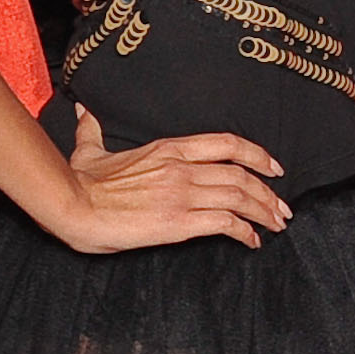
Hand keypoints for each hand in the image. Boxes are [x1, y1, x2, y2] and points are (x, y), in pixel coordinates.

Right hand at [57, 107, 287, 251]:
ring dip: (264, 212)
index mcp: (168, 149)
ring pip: (240, 197)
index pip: (227, 144)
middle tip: (282, 208)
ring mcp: (182, 194)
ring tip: (276, 225)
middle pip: (242, 174)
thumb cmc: (79, 182)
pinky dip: (245, 233)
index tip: (274, 168)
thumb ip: (92, 130)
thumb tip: (84, 112)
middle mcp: (182, 168)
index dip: (257, 154)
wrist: (72, 206)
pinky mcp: (179, 222)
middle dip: (268, 193)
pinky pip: (225, 224)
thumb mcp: (89, 150)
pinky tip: (252, 241)